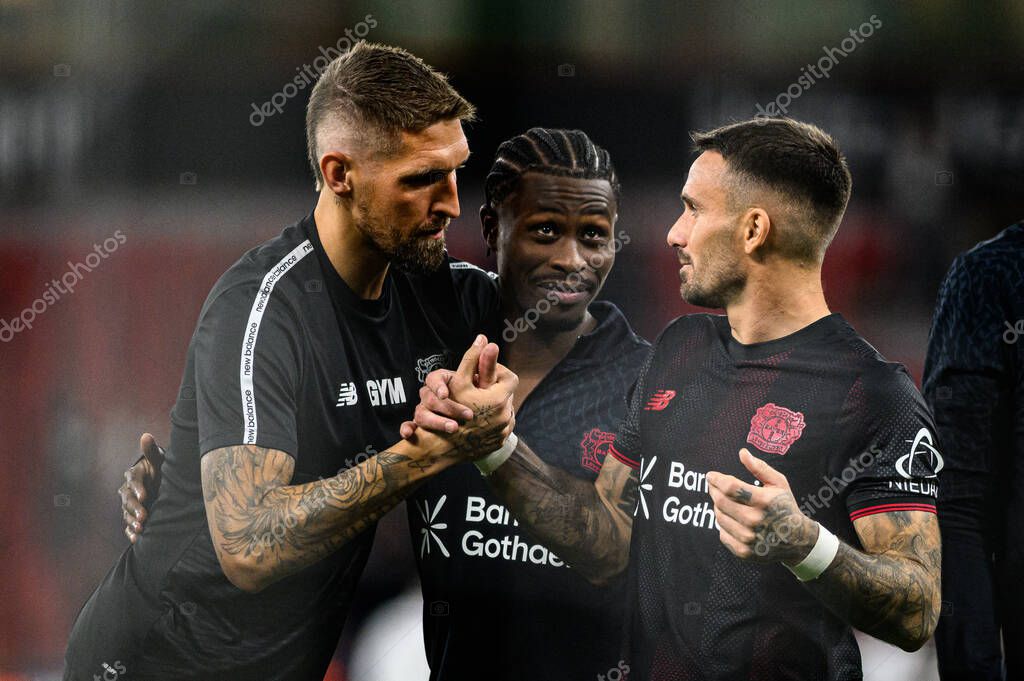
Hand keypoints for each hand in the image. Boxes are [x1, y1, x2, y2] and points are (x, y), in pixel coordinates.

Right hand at [119, 433, 164, 542]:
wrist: (160, 480)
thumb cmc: (160, 468)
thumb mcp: (158, 460)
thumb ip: (151, 451)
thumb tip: (146, 435)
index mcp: (133, 475)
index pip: (133, 481)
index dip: (138, 488)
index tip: (144, 495)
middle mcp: (128, 490)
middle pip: (128, 500)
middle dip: (135, 508)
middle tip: (144, 516)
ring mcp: (129, 503)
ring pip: (127, 513)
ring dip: (132, 521)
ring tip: (141, 529)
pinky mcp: (132, 514)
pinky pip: (128, 524)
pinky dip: (130, 532)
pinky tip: (135, 540)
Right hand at [399, 334, 500, 437]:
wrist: (459, 425)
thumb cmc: (471, 397)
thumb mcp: (478, 382)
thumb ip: (480, 363)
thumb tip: (485, 338)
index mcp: (439, 382)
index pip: (434, 378)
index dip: (438, 386)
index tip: (444, 394)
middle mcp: (428, 395)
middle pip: (430, 399)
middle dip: (449, 407)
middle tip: (468, 415)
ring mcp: (423, 412)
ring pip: (420, 414)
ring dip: (436, 422)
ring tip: (454, 428)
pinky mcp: (419, 428)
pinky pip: (408, 427)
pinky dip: (407, 429)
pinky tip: (408, 434)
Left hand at [707, 448, 817, 564]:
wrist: (797, 540)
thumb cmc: (785, 507)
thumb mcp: (778, 483)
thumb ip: (760, 467)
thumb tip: (742, 453)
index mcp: (763, 501)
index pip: (730, 487)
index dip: (716, 479)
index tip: (710, 475)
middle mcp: (755, 520)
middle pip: (720, 501)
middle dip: (713, 490)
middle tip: (713, 486)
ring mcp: (749, 538)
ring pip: (719, 517)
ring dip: (717, 507)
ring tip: (724, 502)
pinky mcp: (744, 551)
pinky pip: (722, 534)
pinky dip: (723, 524)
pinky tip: (731, 519)